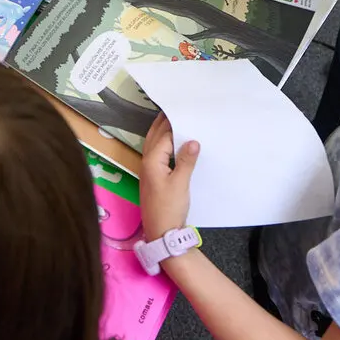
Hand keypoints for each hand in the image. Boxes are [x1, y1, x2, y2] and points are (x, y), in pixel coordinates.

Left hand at [139, 114, 199, 240]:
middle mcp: (147, 162)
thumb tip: (193, 140)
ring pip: (155, 144)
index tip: (183, 108)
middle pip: (155, 136)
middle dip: (163, 122)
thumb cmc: (169, 207)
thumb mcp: (181, 183)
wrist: (161, 231)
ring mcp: (149, 170)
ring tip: (176, 120)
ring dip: (163, 132)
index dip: (173, 122)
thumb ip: (186, 160)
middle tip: (177, 108)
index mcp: (152, 161)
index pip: (164, 135)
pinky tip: (174, 144)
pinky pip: (159, 154)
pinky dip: (165, 144)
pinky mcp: (154, 177)